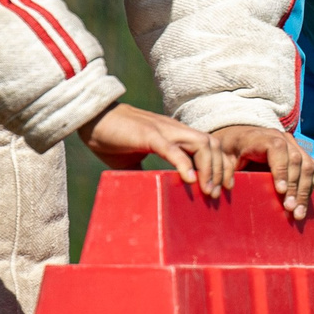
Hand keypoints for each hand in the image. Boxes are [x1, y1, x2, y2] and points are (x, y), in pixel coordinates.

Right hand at [77, 103, 236, 195]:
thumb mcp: (133, 160)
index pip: (210, 145)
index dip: (221, 166)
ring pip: (200, 144)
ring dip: (208, 169)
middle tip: (217, 194)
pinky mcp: (148, 134)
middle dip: (220, 170)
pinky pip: (171, 148)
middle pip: (212, 143)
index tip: (222, 188)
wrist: (90, 119)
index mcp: (174, 135)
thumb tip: (150, 192)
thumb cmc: (111, 138)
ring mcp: (163, 130)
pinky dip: (183, 164)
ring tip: (206, 190)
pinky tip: (188, 180)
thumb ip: (146, 172)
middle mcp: (174, 130)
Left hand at [208, 125, 313, 220]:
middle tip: (289, 208)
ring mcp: (294, 145)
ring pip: (308, 166)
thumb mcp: (223, 158)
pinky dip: (311, 187)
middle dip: (295, 187)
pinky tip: (303, 203)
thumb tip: (228, 186)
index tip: (280, 191)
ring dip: (305, 191)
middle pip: (296, 160)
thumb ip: (225, 169)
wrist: (240, 139)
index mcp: (260, 136)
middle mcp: (281, 138)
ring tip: (298, 212)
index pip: (277, 149)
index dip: (281, 170)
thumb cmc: (230, 151)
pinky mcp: (301, 154)